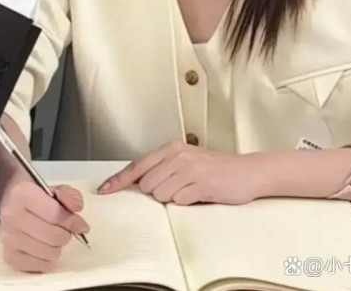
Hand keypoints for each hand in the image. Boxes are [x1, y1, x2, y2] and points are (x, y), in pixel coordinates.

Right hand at [0, 180, 89, 273]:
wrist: (12, 201)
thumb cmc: (36, 197)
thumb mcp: (54, 189)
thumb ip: (69, 195)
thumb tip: (78, 208)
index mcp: (23, 194)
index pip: (54, 214)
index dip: (72, 221)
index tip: (80, 225)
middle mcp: (12, 216)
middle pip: (53, 236)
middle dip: (65, 235)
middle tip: (65, 231)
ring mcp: (8, 238)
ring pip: (48, 253)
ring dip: (57, 248)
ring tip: (53, 239)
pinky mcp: (9, 256)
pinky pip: (39, 267)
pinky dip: (48, 261)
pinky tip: (45, 249)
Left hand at [98, 141, 264, 205]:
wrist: (247, 171)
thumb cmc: (214, 168)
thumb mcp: (185, 160)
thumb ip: (162, 168)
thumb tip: (136, 183)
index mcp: (171, 148)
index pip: (137, 165)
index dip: (118, 179)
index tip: (104, 190)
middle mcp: (178, 155)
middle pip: (147, 185)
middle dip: (157, 192)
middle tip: (178, 188)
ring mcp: (190, 169)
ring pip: (161, 194)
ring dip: (172, 198)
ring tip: (190, 190)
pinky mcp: (202, 184)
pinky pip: (179, 201)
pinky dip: (186, 202)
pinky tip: (199, 194)